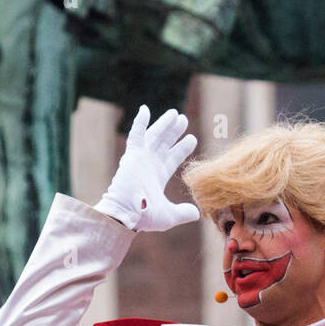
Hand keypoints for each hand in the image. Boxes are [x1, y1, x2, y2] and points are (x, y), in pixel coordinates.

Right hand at [95, 105, 200, 231]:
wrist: (127, 213)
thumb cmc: (145, 216)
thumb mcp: (169, 215)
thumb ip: (182, 212)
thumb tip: (197, 213)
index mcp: (158, 176)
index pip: (173, 158)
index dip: (182, 148)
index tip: (192, 138)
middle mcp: (150, 165)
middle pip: (164, 143)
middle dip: (174, 132)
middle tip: (183, 119)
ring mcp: (141, 158)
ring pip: (154, 136)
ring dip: (164, 124)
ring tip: (175, 113)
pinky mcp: (132, 155)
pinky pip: (136, 134)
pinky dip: (140, 122)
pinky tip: (145, 109)